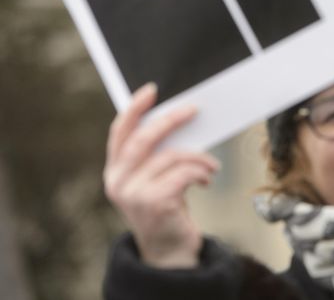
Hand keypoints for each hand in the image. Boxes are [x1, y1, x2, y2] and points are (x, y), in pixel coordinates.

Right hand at [103, 83, 219, 267]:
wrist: (169, 250)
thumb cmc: (167, 208)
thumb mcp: (155, 179)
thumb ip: (156, 155)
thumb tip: (181, 118)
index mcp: (115, 171)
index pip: (119, 132)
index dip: (134, 109)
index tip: (151, 90)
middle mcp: (118, 182)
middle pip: (144, 139)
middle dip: (171, 120)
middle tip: (194, 110)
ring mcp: (133, 194)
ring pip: (171, 156)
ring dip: (198, 156)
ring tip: (211, 165)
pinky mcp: (154, 203)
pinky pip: (184, 173)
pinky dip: (200, 172)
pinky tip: (206, 180)